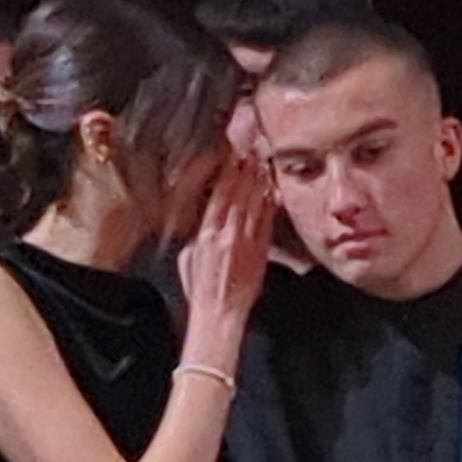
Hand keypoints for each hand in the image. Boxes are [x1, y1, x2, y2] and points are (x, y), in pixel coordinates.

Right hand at [175, 160, 280, 337]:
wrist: (220, 314)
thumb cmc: (200, 289)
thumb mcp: (188, 256)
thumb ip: (198, 234)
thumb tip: (205, 219)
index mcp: (205, 234)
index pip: (218, 194)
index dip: (227, 172)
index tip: (232, 154)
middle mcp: (226, 234)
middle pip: (238, 193)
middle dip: (245, 168)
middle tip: (252, 147)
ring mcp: (246, 241)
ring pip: (254, 203)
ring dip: (259, 180)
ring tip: (263, 160)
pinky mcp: (261, 251)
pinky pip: (266, 221)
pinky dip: (269, 203)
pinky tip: (272, 188)